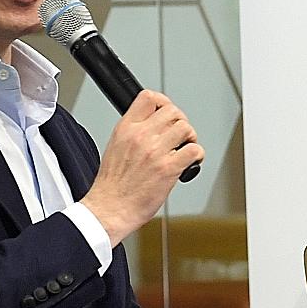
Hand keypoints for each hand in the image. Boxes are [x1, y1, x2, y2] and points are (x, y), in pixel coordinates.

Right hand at [81, 90, 203, 246]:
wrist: (109, 209)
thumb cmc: (112, 186)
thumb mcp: (115, 147)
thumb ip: (132, 133)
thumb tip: (152, 125)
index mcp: (126, 129)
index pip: (149, 98)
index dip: (163, 102)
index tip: (167, 112)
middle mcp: (141, 136)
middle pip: (173, 111)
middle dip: (180, 122)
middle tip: (179, 135)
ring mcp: (155, 151)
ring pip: (186, 128)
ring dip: (190, 138)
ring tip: (184, 149)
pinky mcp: (168, 168)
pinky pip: (194, 150)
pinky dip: (197, 155)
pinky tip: (190, 162)